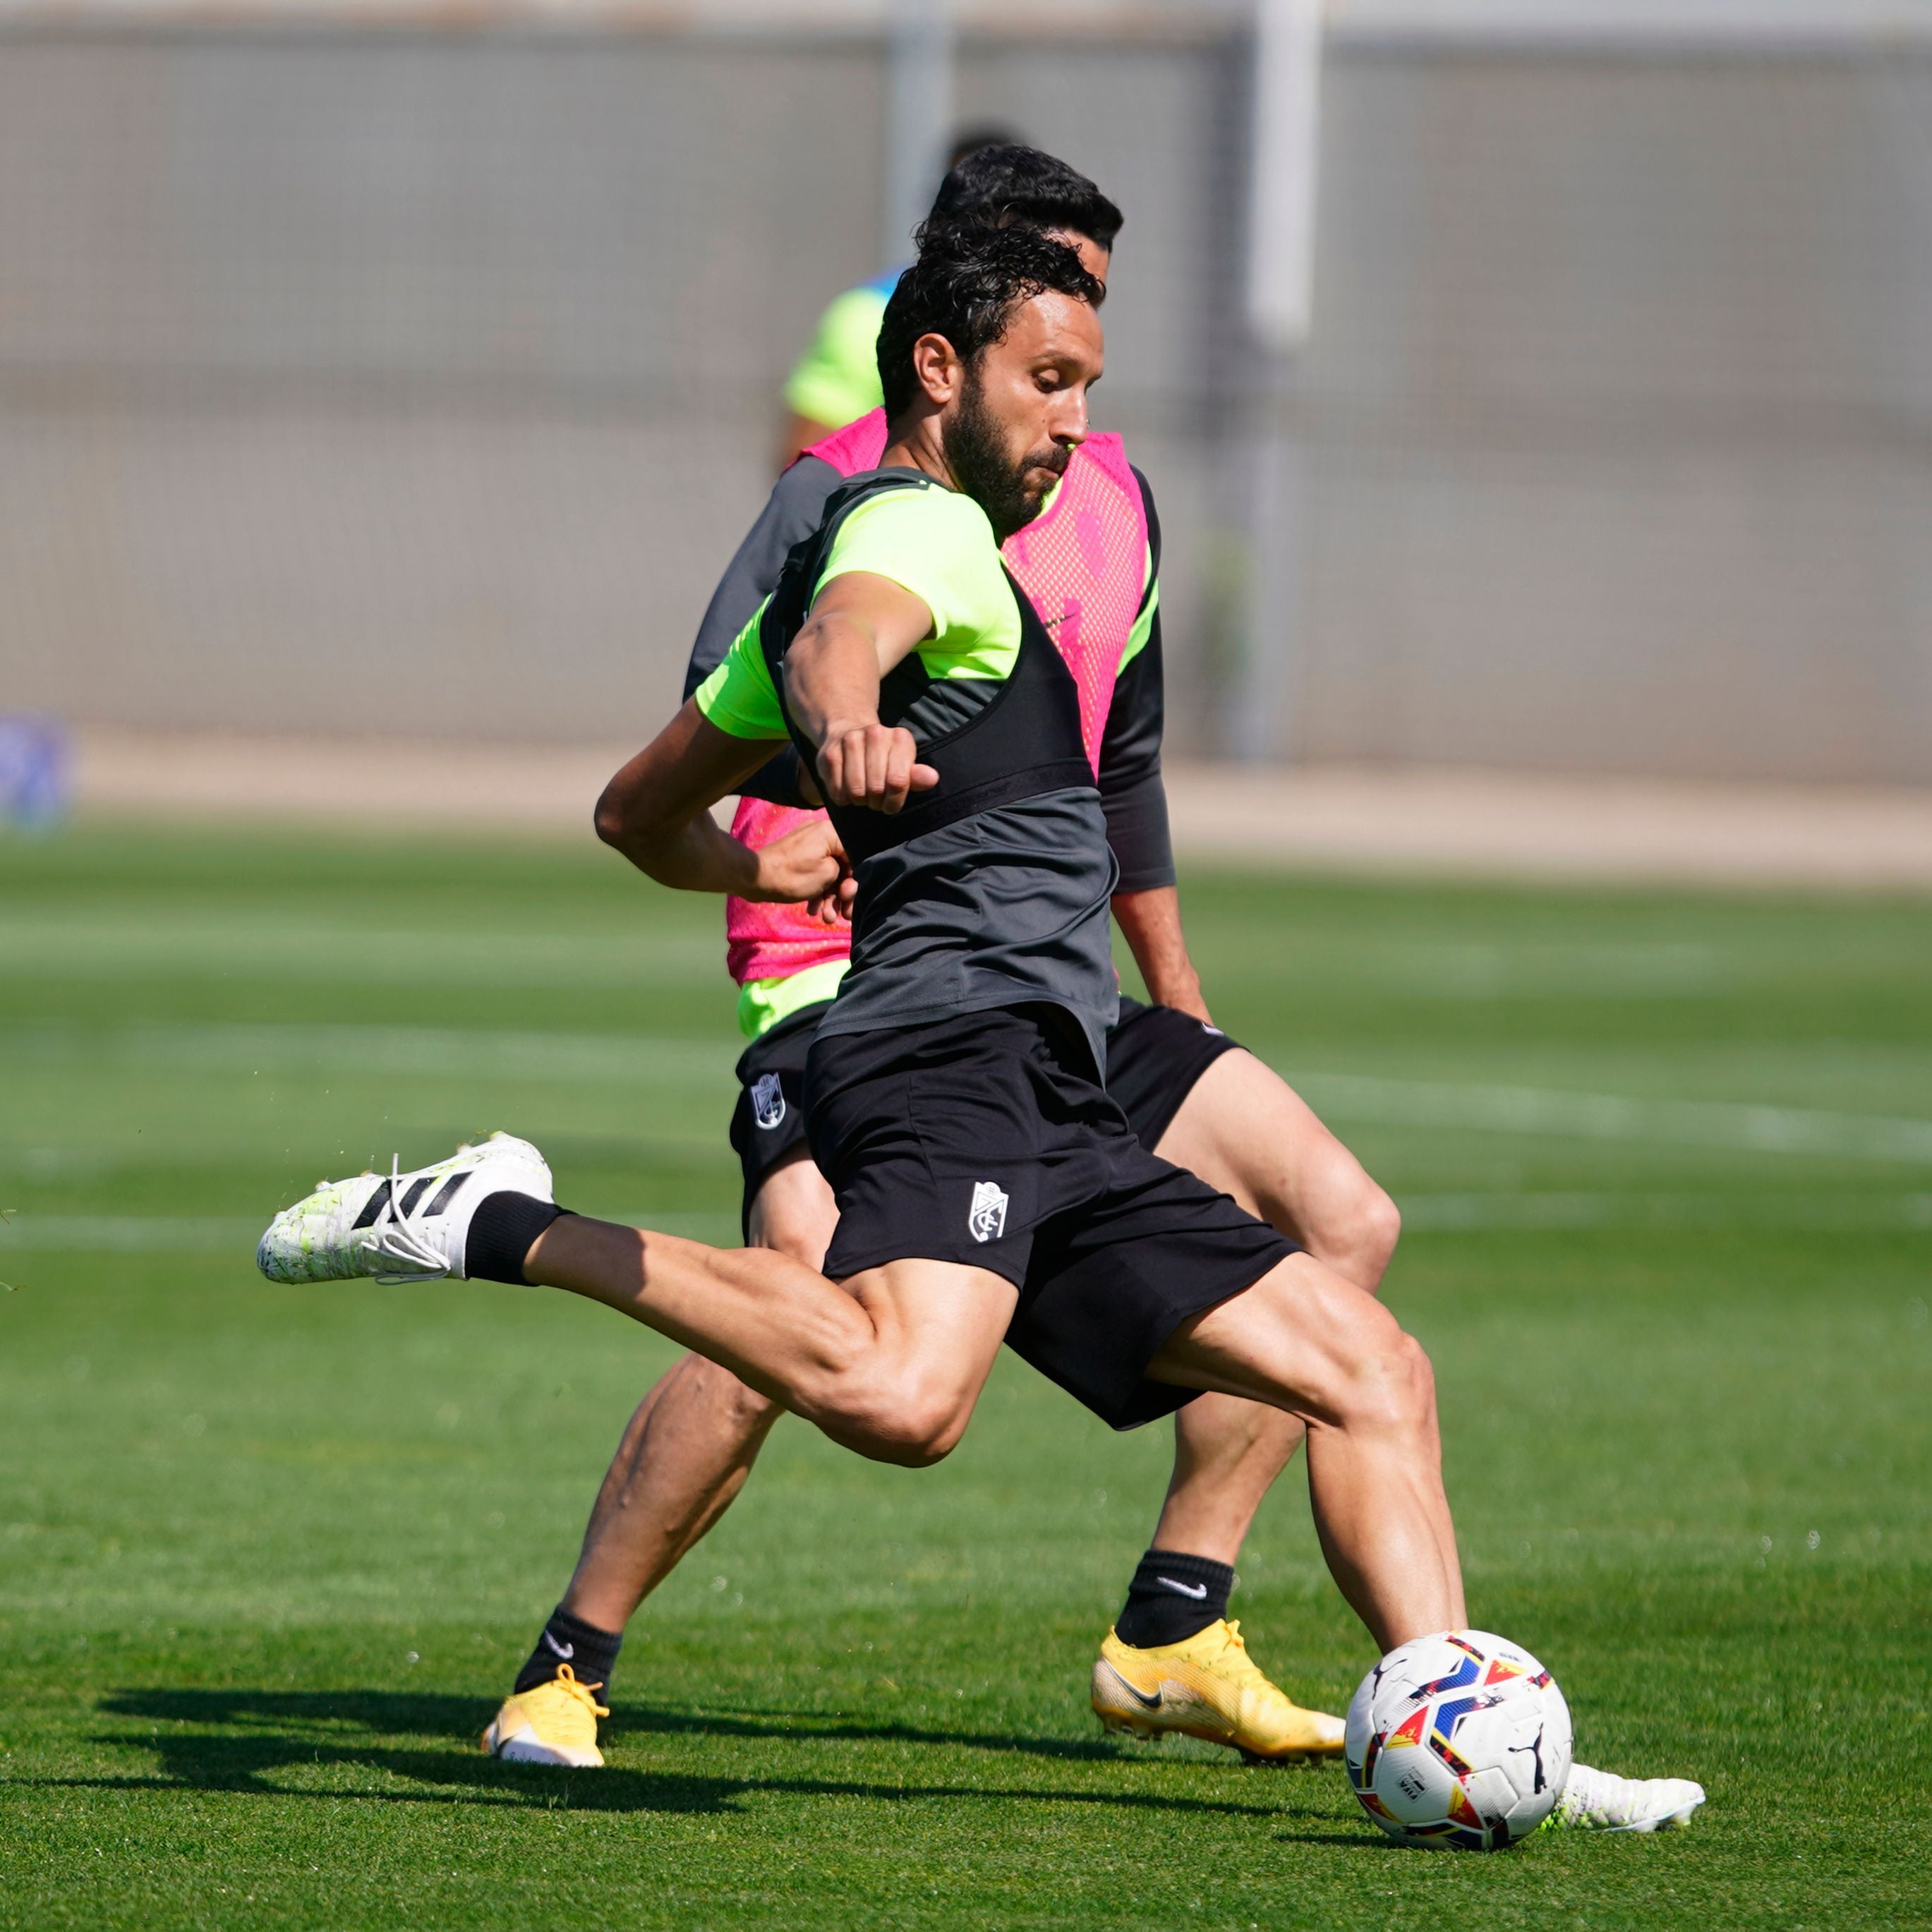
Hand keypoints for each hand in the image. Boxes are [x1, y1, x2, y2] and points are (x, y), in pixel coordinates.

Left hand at [752, 818, 850, 914]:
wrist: (756, 878)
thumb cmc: (794, 875)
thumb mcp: (827, 874)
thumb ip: (844, 874)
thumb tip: (847, 878)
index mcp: (830, 832)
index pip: (854, 856)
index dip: (854, 880)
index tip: (849, 898)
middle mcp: (820, 835)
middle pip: (841, 867)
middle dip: (842, 894)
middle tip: (844, 914)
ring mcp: (807, 847)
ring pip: (827, 874)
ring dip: (829, 898)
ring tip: (827, 919)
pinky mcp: (796, 859)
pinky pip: (813, 874)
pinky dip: (815, 892)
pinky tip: (812, 910)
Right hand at [815, 722, 937, 814]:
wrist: (848, 733)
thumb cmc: (883, 758)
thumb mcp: (903, 765)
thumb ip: (916, 776)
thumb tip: (932, 779)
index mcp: (900, 738)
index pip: (898, 781)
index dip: (894, 801)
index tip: (890, 804)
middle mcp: (875, 733)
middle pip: (876, 787)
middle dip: (876, 802)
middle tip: (875, 799)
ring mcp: (850, 741)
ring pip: (856, 791)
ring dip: (860, 801)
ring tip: (862, 795)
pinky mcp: (828, 753)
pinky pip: (837, 791)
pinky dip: (843, 799)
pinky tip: (847, 790)